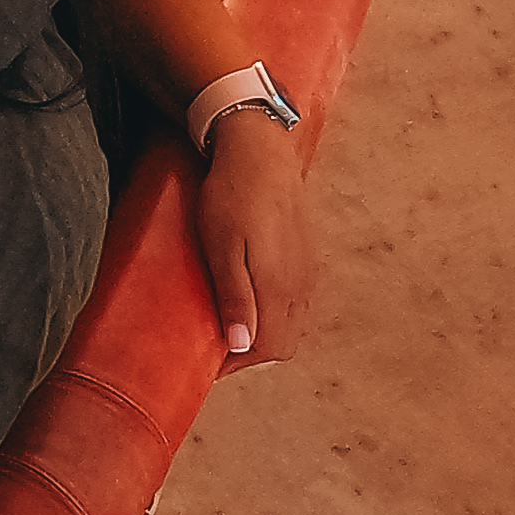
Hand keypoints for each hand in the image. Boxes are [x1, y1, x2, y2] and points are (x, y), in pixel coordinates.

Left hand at [196, 106, 317, 365]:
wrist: (260, 149)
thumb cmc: (232, 195)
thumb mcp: (222, 248)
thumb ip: (234, 298)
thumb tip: (241, 347)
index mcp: (279, 287)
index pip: (268, 349)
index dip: (236, 364)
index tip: (208, 364)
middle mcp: (300, 284)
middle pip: (284, 343)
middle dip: (252, 354)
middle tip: (216, 348)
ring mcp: (307, 269)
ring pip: (294, 323)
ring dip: (266, 334)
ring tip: (231, 325)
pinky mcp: (306, 254)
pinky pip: (298, 301)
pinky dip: (277, 313)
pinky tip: (254, 299)